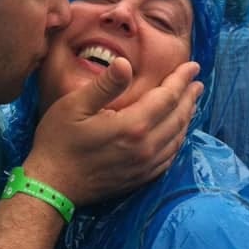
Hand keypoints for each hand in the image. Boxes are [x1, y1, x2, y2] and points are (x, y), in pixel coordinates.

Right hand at [26, 58, 202, 204]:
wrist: (52, 185)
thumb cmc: (58, 141)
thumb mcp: (75, 106)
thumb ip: (105, 85)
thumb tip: (126, 63)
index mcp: (133, 126)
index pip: (167, 97)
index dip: (181, 80)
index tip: (192, 66)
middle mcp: (146, 147)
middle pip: (177, 117)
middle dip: (189, 97)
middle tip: (196, 82)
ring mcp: (145, 165)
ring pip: (177, 138)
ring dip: (186, 118)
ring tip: (190, 103)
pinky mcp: (140, 178)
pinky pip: (169, 157)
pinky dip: (178, 140)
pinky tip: (176, 134)